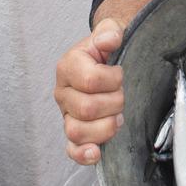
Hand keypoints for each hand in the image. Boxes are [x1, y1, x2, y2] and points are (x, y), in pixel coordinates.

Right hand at [55, 12, 132, 164]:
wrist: (106, 62)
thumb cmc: (107, 51)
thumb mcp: (109, 33)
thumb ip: (109, 32)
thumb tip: (110, 39)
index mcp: (68, 66)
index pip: (89, 80)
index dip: (112, 79)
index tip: (120, 74)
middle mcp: (63, 92)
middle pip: (86, 108)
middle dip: (114, 103)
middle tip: (121, 94)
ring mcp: (67, 114)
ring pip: (77, 131)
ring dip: (105, 127)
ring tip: (117, 117)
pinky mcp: (75, 131)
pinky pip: (72, 148)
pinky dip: (83, 153)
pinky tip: (96, 152)